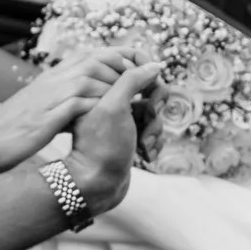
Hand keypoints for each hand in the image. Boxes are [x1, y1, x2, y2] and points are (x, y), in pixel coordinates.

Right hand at [0, 50, 137, 184]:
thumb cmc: (10, 130)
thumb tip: (82, 102)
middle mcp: (54, 78)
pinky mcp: (52, 113)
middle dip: (128, 69)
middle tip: (147, 85)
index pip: (95, 54)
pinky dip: (105, 105)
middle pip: (101, 59)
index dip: (122, 59)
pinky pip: (87, 101)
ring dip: (121, 87)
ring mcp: (53, 94)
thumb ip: (60, 99)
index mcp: (53, 74)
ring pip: (97, 76)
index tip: (140, 71)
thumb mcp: (38, 108)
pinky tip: (118, 117)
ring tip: (139, 101)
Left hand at [62, 58, 160, 213]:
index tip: (149, 97)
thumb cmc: (102, 146)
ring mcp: (121, 120)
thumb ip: (131, 80)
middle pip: (149, 92)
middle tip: (147, 119)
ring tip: (144, 145)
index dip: (149, 81)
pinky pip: (152, 131)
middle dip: (154, 110)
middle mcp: (111, 102)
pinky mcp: (128, 137)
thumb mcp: (114, 107)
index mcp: (103, 89)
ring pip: (153, 115)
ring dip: (155, 130)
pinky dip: (154, 142)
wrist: (96, 185)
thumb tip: (153, 64)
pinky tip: (146, 153)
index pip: (136, 70)